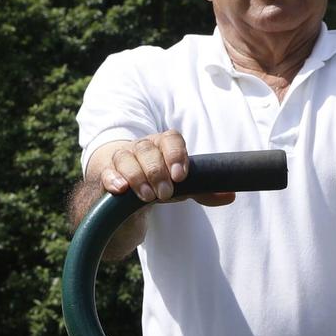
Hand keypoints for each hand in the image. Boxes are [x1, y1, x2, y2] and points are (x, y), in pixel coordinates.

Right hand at [98, 131, 232, 206]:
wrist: (127, 195)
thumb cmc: (159, 184)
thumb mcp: (182, 188)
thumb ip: (204, 191)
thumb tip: (230, 195)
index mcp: (163, 146)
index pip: (171, 139)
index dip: (176, 154)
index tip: (180, 176)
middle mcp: (142, 148)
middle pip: (147, 149)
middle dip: (156, 171)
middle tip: (165, 193)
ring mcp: (122, 159)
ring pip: (125, 157)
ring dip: (137, 176)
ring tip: (147, 196)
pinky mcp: (106, 174)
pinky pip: (106, 171)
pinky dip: (113, 178)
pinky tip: (121, 190)